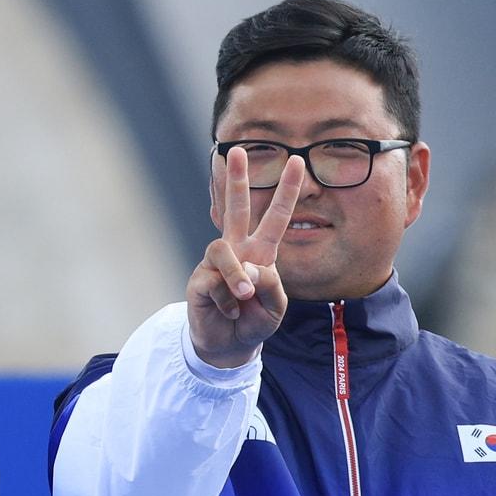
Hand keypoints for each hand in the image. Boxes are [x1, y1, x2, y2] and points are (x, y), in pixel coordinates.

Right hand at [187, 147, 304, 366]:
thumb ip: (271, 285)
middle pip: (236, 208)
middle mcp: (237, 250)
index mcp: (261, 251)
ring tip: (243, 297)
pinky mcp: (199, 279)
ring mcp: (216, 264)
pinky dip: (226, 301)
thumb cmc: (255, 319)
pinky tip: (228, 310)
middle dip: (237, 179)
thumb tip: (248, 268)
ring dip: (236, 276)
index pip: (275, 216)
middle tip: (234, 150)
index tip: (296, 161)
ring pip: (222, 250)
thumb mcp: (276, 306)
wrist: (230, 345)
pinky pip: (213, 281)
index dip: (286, 190)